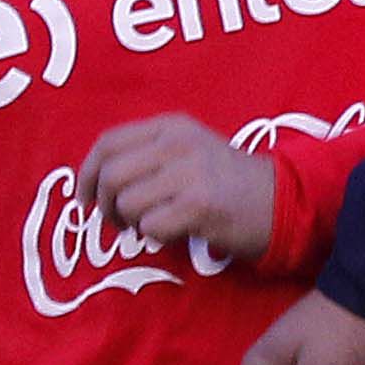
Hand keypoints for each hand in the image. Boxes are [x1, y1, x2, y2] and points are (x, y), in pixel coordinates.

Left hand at [79, 115, 273, 258]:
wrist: (280, 200)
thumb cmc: (226, 181)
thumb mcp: (188, 150)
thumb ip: (146, 155)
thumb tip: (94, 181)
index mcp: (170, 126)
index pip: (108, 143)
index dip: (86, 174)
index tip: (85, 199)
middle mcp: (177, 143)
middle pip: (111, 175)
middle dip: (105, 206)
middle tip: (119, 222)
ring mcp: (189, 173)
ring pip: (128, 203)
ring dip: (132, 223)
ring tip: (151, 226)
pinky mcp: (200, 205)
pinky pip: (151, 227)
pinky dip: (155, 237)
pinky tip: (174, 233)